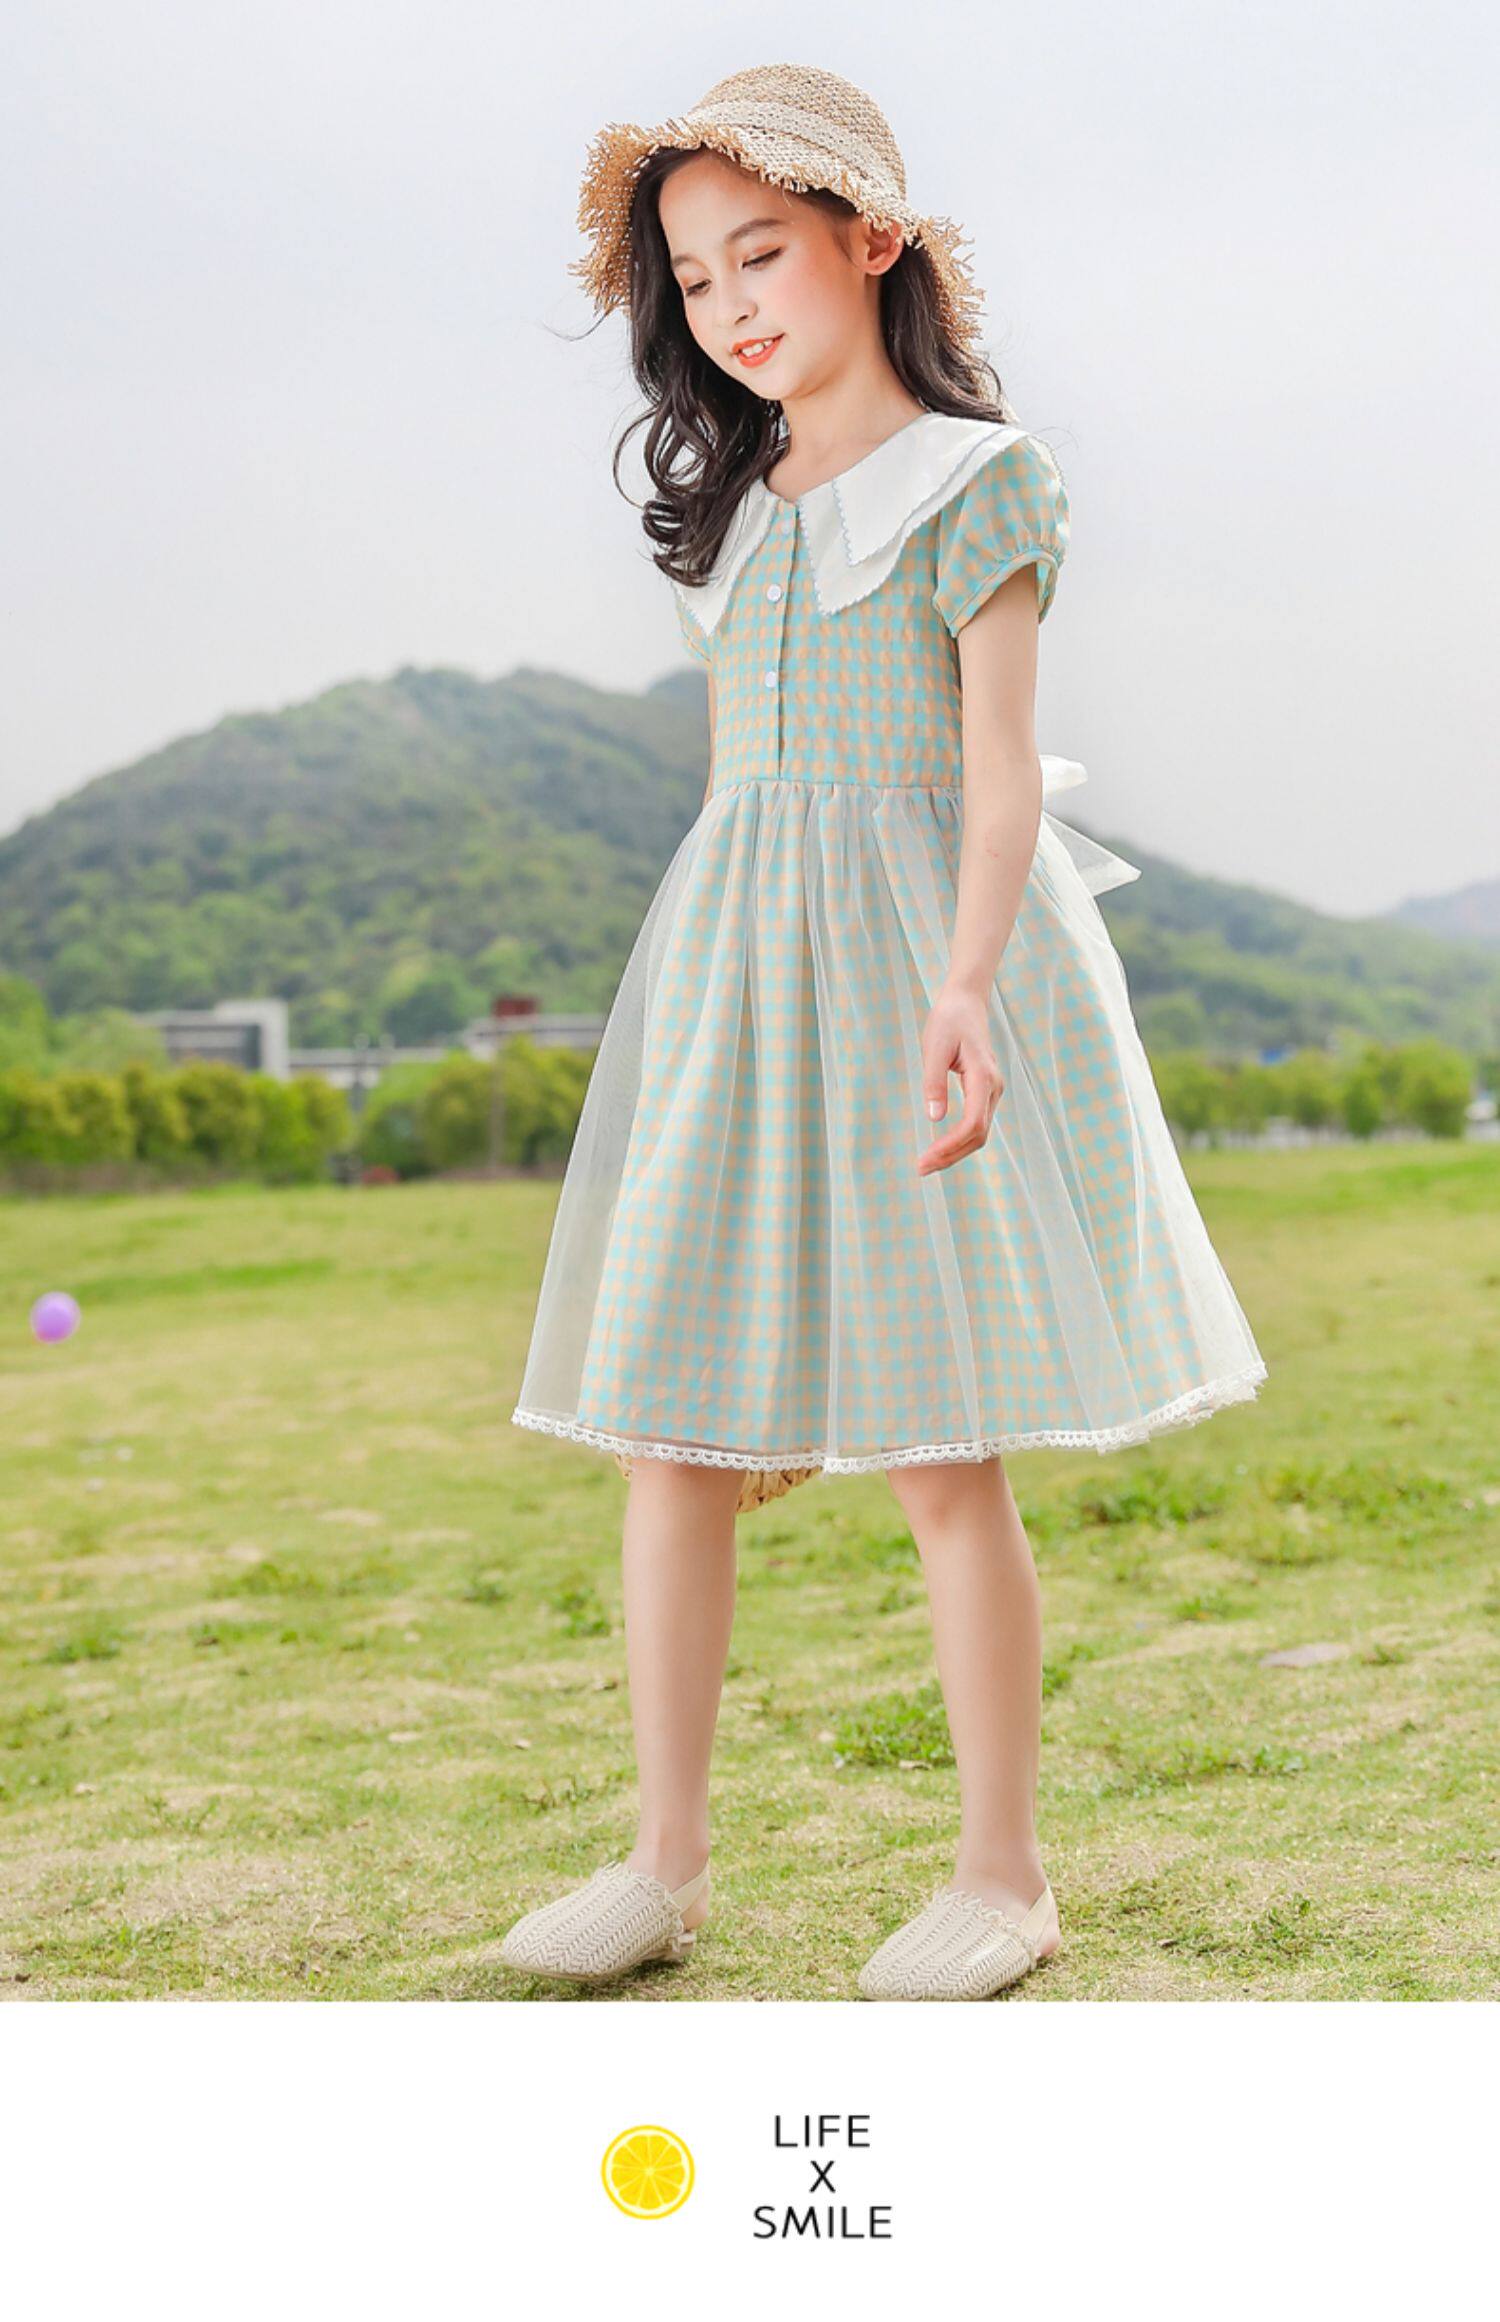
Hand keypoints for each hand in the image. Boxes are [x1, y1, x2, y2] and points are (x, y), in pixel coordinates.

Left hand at [915, 984, 1003, 1175]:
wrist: (966, 1003)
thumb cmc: (948, 1021)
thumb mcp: (934, 1048)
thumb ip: (934, 1082)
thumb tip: (934, 1118)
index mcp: (983, 1077)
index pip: (972, 1124)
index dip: (950, 1146)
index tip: (925, 1158)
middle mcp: (993, 1088)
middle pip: (978, 1136)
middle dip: (950, 1156)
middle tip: (920, 1169)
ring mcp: (991, 1092)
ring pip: (979, 1134)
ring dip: (954, 1152)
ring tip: (927, 1163)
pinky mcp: (985, 1093)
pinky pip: (976, 1125)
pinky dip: (958, 1141)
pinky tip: (940, 1148)